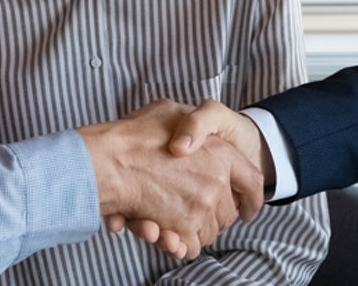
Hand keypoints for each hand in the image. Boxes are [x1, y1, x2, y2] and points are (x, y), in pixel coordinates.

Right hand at [80, 99, 263, 260]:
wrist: (106, 158)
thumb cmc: (137, 132)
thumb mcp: (169, 111)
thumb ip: (191, 123)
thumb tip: (193, 137)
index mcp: (221, 152)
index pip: (252, 181)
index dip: (251, 196)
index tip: (247, 206)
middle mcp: (216, 180)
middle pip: (229, 212)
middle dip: (217, 216)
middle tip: (199, 212)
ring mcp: (200, 205)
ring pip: (208, 231)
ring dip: (193, 231)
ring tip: (175, 224)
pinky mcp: (181, 228)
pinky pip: (189, 246)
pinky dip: (179, 245)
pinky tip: (167, 238)